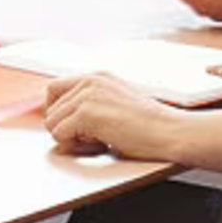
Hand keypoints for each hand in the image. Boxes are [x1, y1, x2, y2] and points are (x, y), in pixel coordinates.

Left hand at [39, 70, 221, 167]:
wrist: (171, 131)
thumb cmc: (150, 125)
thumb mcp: (117, 102)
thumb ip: (92, 103)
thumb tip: (63, 119)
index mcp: (97, 76)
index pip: (54, 88)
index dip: (56, 111)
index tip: (68, 126)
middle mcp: (89, 81)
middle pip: (50, 108)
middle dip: (64, 128)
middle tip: (89, 138)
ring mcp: (87, 96)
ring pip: (52, 123)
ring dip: (70, 138)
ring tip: (97, 140)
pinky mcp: (87, 113)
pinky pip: (60, 135)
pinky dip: (74, 145)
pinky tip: (99, 143)